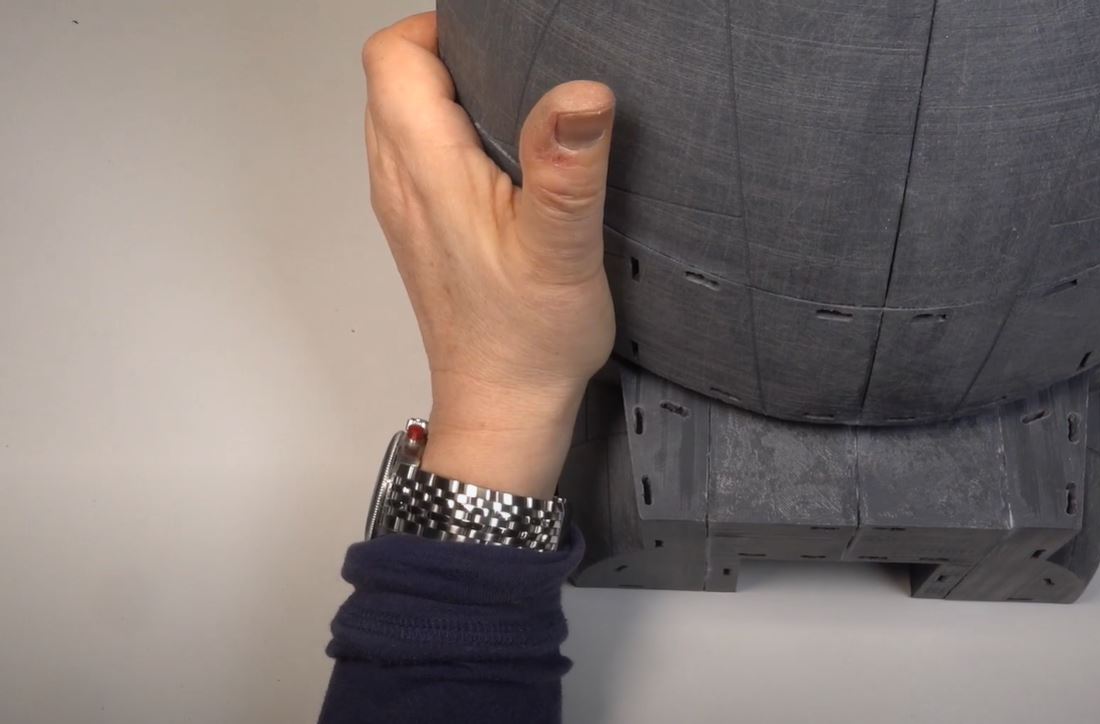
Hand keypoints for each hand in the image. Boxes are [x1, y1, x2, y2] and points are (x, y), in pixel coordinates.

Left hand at [362, 13, 615, 496]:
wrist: (504, 408)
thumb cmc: (527, 340)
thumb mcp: (562, 249)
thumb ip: (566, 166)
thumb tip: (581, 94)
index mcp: (425, 172)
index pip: (393, 58)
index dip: (441, 31)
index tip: (503, 43)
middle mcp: (400, 183)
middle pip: (393, 79)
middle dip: (449, 55)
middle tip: (519, 68)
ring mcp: (406, 207)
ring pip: (402, 115)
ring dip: (449, 95)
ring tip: (517, 108)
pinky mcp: (423, 229)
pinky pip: (417, 153)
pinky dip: (452, 134)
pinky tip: (506, 161)